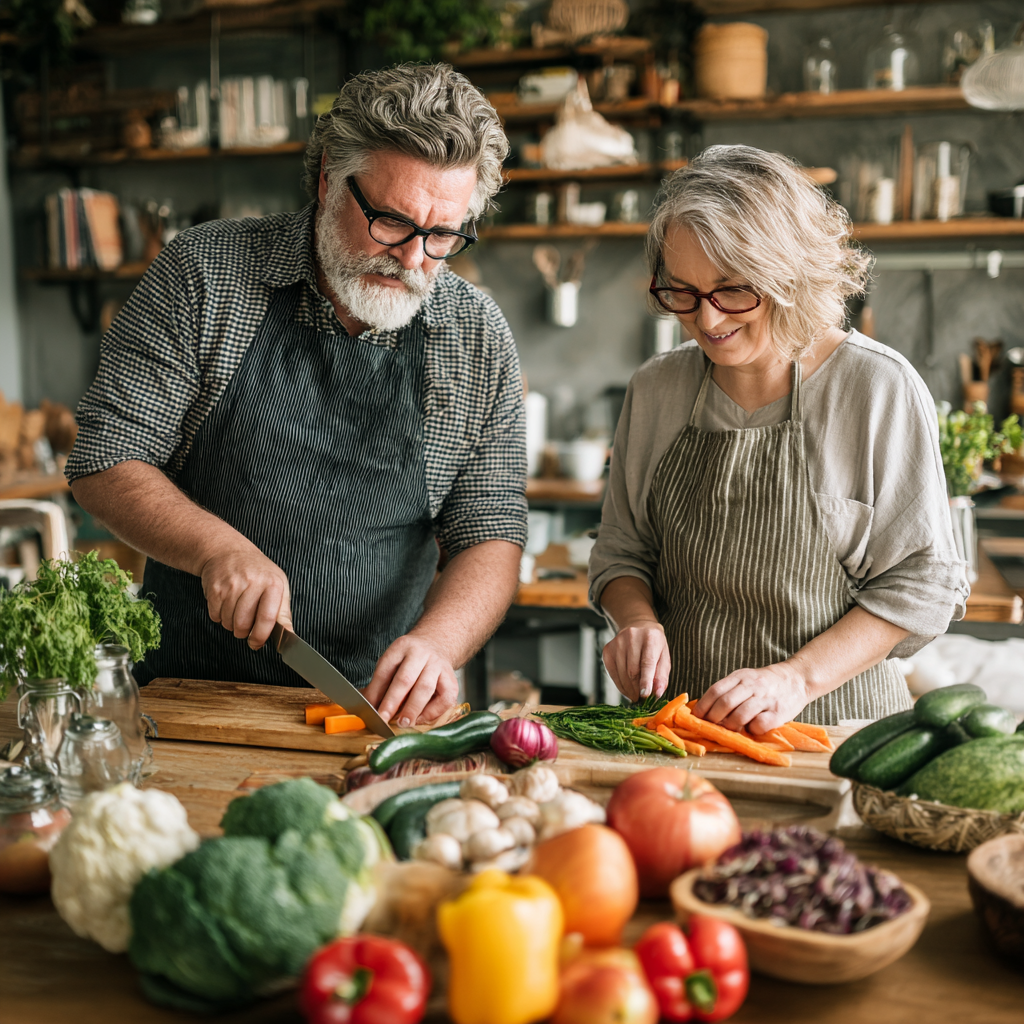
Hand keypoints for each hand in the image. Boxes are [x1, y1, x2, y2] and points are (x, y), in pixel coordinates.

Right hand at [199, 544, 292, 649]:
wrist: (228, 551)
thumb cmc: (258, 572)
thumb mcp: (278, 586)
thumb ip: (283, 612)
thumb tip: (289, 634)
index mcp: (273, 584)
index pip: (267, 618)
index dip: (260, 636)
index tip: (257, 643)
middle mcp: (253, 582)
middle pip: (243, 624)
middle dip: (242, 632)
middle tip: (244, 627)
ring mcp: (232, 584)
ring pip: (228, 622)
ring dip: (230, 625)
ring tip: (236, 612)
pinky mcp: (215, 588)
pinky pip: (215, 616)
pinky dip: (219, 617)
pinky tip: (225, 605)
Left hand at [362, 634, 459, 726]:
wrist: (438, 644)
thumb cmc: (410, 659)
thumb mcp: (393, 661)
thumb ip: (381, 682)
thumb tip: (367, 705)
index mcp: (401, 647)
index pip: (385, 669)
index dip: (375, 691)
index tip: (369, 709)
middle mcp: (421, 654)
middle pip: (405, 678)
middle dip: (393, 701)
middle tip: (384, 718)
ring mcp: (438, 666)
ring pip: (425, 688)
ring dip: (412, 708)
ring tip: (403, 723)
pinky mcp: (452, 679)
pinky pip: (445, 698)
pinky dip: (433, 712)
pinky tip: (421, 718)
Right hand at [602, 622, 670, 702]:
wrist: (639, 627)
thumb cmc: (654, 646)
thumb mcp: (664, 658)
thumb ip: (661, 676)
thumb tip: (656, 694)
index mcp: (650, 638)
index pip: (647, 662)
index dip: (646, 680)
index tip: (645, 695)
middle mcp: (632, 637)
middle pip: (632, 670)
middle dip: (637, 688)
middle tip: (642, 699)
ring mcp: (617, 642)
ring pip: (622, 673)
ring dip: (629, 689)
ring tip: (635, 694)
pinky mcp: (608, 649)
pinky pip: (612, 673)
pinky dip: (620, 684)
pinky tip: (627, 688)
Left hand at [693, 662, 809, 733]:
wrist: (797, 679)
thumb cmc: (765, 683)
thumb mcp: (745, 679)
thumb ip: (728, 690)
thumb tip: (705, 710)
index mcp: (740, 677)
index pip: (715, 691)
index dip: (703, 706)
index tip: (696, 717)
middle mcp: (752, 686)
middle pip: (725, 703)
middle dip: (714, 718)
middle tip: (711, 726)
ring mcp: (765, 699)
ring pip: (740, 715)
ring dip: (730, 726)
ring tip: (730, 729)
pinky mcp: (778, 712)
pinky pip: (759, 724)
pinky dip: (751, 730)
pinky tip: (751, 729)